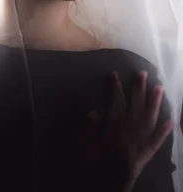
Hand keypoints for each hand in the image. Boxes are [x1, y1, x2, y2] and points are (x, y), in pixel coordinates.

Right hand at [80, 71, 174, 191]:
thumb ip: (88, 129)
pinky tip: (170, 120)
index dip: (116, 88)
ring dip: (155, 103)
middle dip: (139, 89)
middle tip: (142, 73)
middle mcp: (130, 134)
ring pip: (150, 120)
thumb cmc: (92, 168)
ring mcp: (141, 144)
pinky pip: (158, 141)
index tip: (115, 75)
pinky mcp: (147, 155)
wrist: (108, 188)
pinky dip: (165, 130)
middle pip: (136, 108)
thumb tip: (95, 111)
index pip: (117, 104)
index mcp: (114, 131)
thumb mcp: (83, 148)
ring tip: (159, 88)